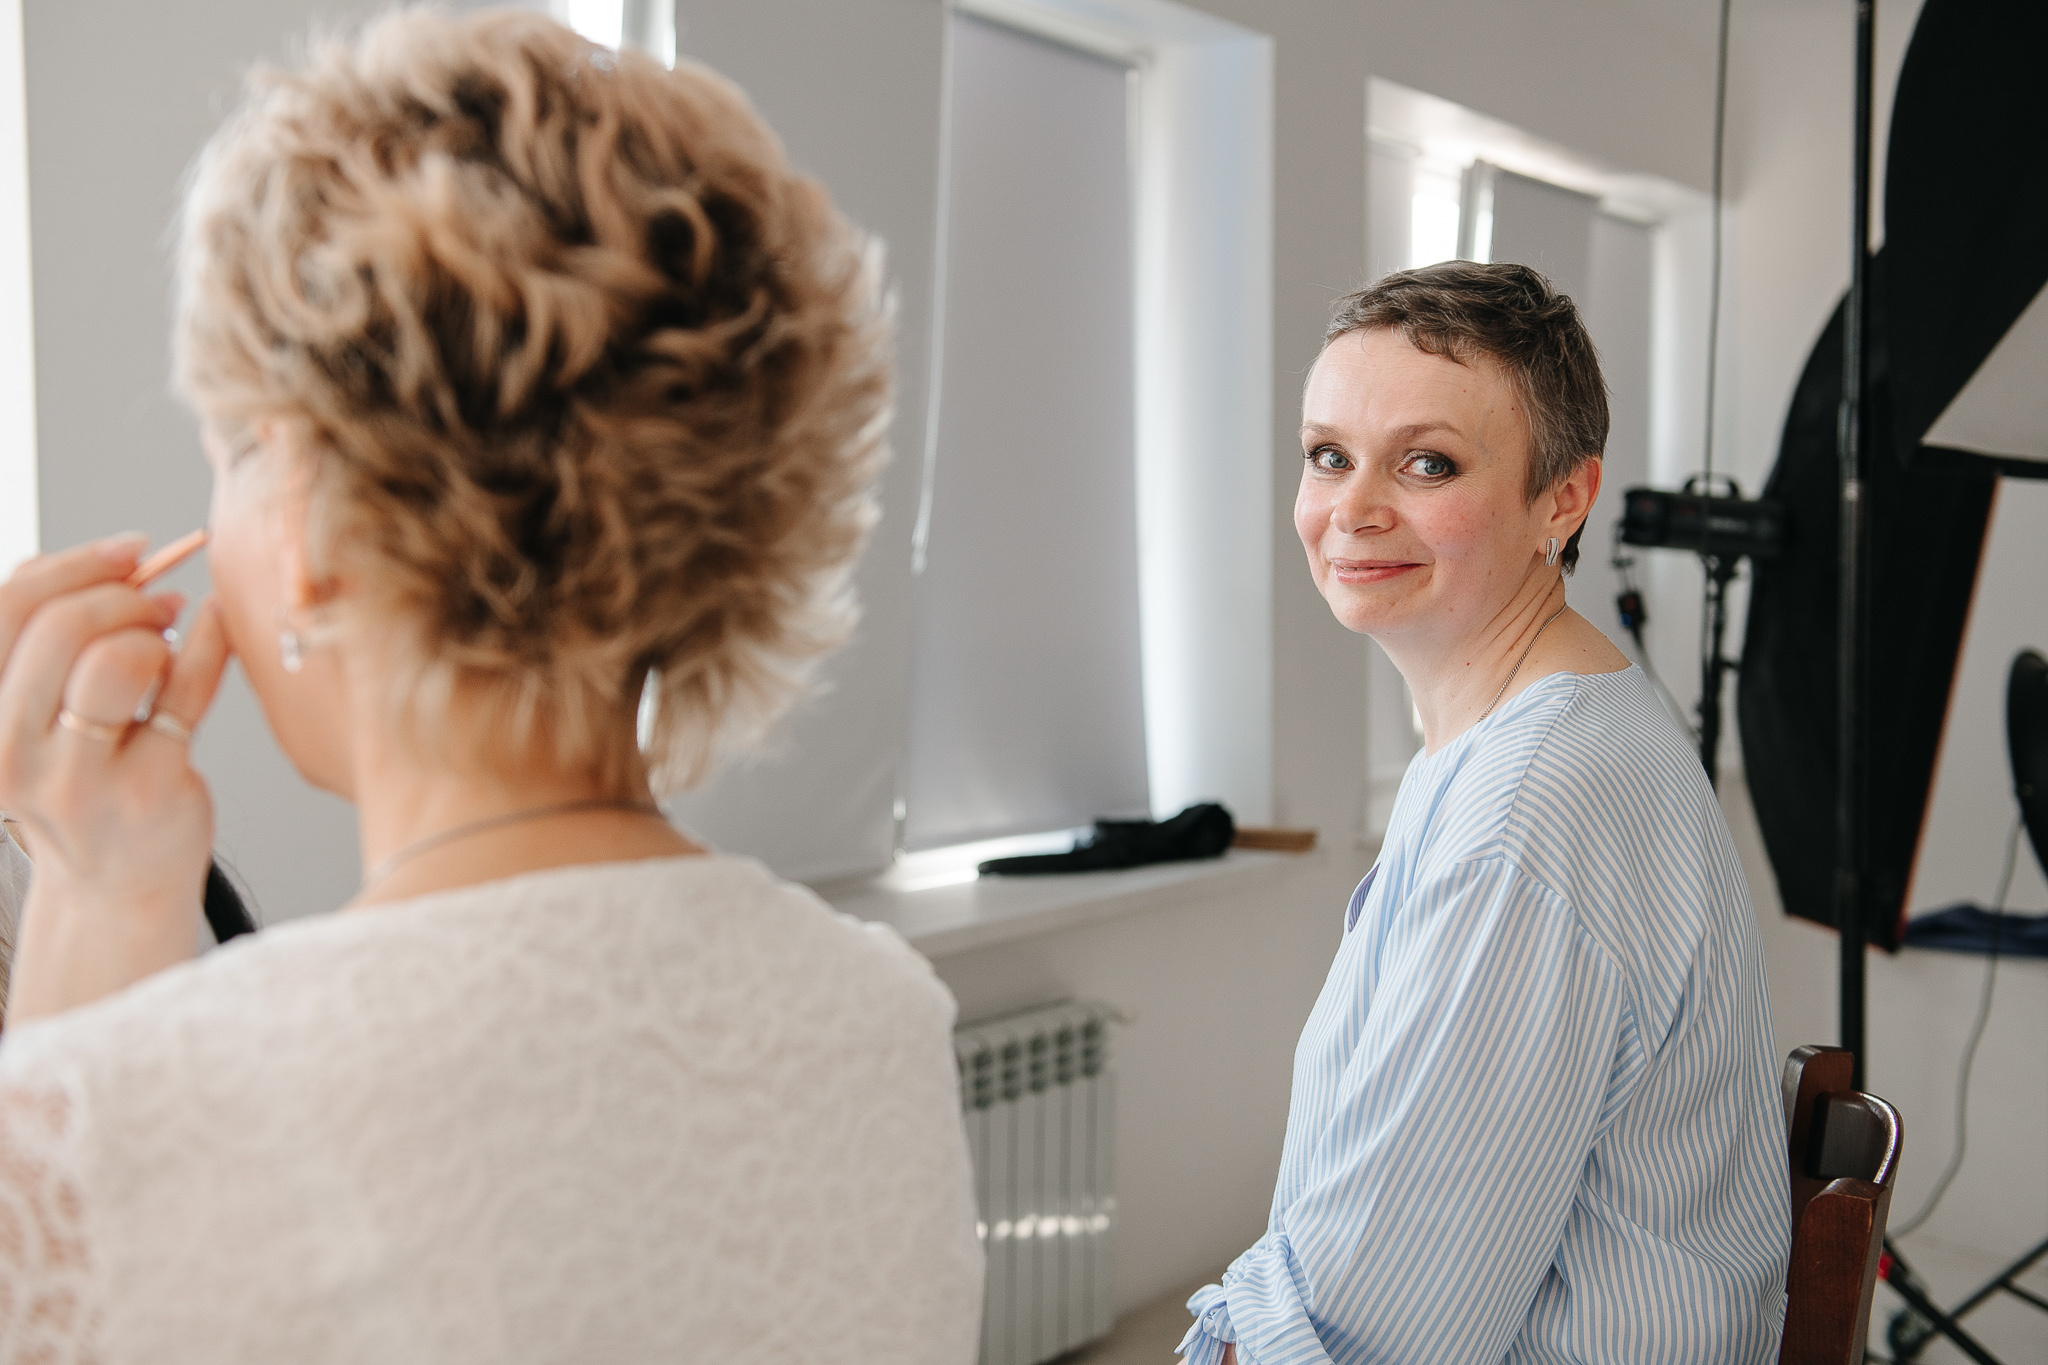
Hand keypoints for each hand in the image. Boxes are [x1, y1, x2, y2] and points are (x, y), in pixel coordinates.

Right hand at [0, 536, 232, 1023]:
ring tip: (170, 636)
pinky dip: (209, 643)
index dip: (74, 564)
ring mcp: (80, 777)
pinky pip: (187, 694)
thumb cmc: (83, 781)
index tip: (130, 550)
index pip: (8, 608)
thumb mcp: (41, 716)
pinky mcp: (149, 789)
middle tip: (160, 601)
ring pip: (116, 660)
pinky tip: (217, 623)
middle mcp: (13, 750)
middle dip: (121, 595)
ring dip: (154, 629)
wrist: (116, 884)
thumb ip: (56, 641)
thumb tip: (121, 558)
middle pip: (59, 627)